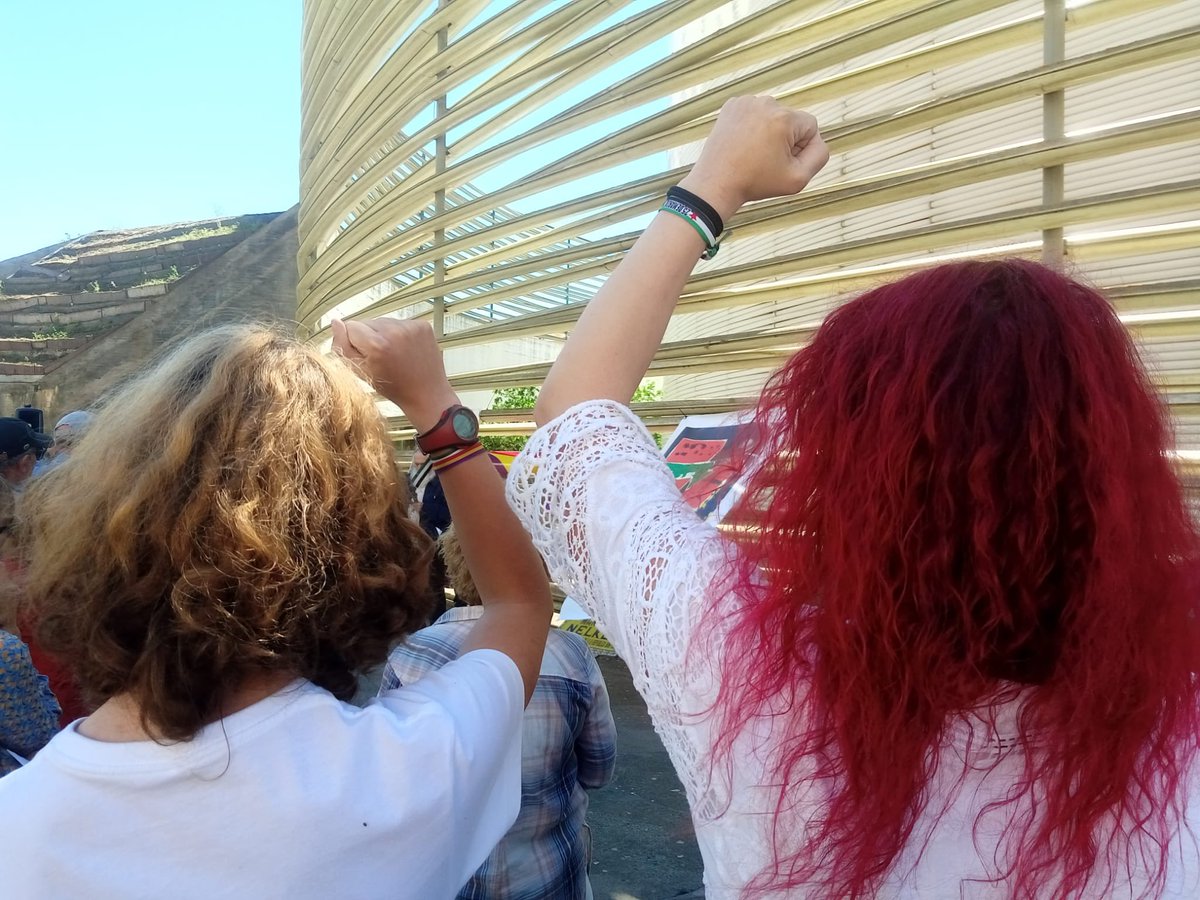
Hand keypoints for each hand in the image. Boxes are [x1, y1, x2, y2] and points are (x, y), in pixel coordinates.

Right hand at [331, 318, 457, 430]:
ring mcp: (411, 326)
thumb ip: (343, 347)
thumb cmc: (392, 387)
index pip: (350, 326)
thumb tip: (335, 322)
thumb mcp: (361, 372)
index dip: (353, 341)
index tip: (365, 356)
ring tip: (393, 354)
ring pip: (383, 321)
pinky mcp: (422, 325)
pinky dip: (400, 333)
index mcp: (376, 344)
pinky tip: (405, 350)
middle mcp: (394, 330)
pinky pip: (400, 322)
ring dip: (384, 334)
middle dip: (368, 336)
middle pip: (366, 321)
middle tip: (381, 357)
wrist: (427, 394)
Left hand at [678, 96, 827, 221]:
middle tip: (767, 161)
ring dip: (769, 132)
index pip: (811, 126)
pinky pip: (754, 113)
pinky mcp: (732, 105)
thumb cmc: (756, 183)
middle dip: (785, 139)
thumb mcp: (798, 179)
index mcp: (784, 118)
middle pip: (791, 120)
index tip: (785, 162)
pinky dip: (752, 127)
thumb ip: (819, 156)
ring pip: (772, 116)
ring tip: (754, 153)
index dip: (803, 148)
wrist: (716, 184)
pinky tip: (744, 144)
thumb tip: (818, 140)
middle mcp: (766, 103)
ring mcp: (746, 102)